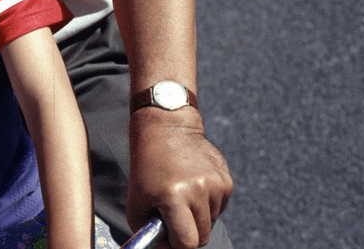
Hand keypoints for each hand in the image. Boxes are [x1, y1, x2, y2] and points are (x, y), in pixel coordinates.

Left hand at [127, 107, 232, 248]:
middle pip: (202, 236)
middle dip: (187, 234)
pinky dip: (207, 203)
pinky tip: (193, 186)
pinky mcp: (226, 179)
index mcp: (174, 196)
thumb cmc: (147, 163)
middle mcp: (199, 191)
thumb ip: (145, 226)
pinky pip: (219, 206)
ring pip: (211, 221)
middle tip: (173, 219)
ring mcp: (216, 184)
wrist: (167, 127)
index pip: (187, 242)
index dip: (176, 245)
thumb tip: (161, 246)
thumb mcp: (136, 196)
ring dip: (197, 216)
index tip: (168, 238)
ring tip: (181, 195)